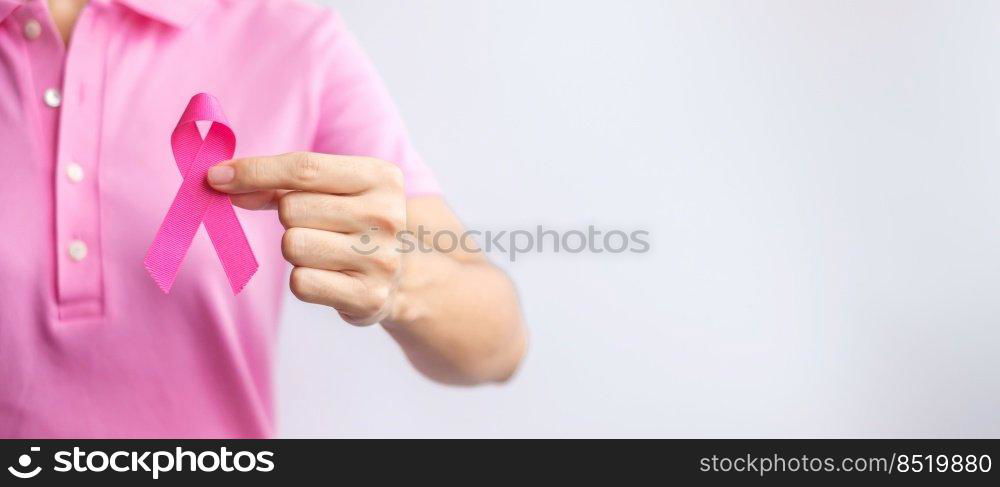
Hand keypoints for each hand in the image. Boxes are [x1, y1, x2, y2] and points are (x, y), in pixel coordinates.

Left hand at [208, 152, 405, 325]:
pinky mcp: (368, 297)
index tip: (216, 177)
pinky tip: (328, 275)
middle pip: (293, 209)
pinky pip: (301, 282)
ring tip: (324, 251)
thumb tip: (222, 182)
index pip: (304, 168)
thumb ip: (279, 183)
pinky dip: (303, 279)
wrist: (402, 275)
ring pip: (293, 245)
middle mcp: (386, 216)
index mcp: (382, 177)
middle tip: (314, 225)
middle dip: (288, 217)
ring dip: (295, 249)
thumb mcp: (332, 190)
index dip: (254, 171)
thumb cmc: (353, 222)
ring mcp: (381, 259)